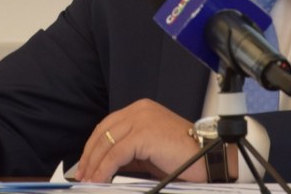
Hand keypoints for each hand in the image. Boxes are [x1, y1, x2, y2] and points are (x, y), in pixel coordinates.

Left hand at [75, 99, 205, 182]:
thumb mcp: (149, 151)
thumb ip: (129, 152)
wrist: (208, 158)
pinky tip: (101, 180)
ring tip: (89, 180)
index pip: (107, 125)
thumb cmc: (183, 157)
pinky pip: (116, 154)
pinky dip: (105, 169)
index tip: (86, 164)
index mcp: (141, 110)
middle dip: (90, 156)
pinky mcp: (144, 133)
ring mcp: (142, 119)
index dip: (93, 145)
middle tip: (82, 175)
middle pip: (103, 132)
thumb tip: (104, 165)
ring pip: (107, 143)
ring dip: (95, 164)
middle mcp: (139, 110)